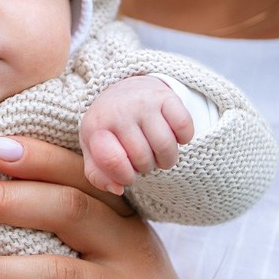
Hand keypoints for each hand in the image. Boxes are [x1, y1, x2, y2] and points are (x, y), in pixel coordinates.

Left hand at [80, 76, 194, 192]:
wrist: (125, 90)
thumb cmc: (110, 130)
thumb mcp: (94, 151)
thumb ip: (98, 176)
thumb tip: (118, 188)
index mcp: (95, 127)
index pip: (111, 161)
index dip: (124, 176)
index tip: (127, 172)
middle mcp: (119, 111)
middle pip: (144, 159)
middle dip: (147, 167)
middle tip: (143, 157)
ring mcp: (143, 102)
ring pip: (166, 147)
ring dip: (167, 159)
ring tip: (158, 152)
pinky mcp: (167, 96)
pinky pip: (184, 129)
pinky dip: (183, 139)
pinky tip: (172, 135)